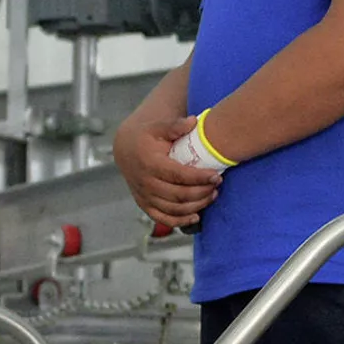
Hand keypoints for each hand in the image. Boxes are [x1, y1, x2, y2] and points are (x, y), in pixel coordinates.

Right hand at [114, 113, 222, 228]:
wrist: (127, 150)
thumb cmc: (147, 137)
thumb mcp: (159, 127)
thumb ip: (175, 125)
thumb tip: (193, 122)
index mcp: (149, 163)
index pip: (178, 175)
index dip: (199, 178)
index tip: (216, 176)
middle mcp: (145, 182)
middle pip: (178, 195)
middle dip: (201, 193)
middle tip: (217, 186)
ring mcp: (144, 195)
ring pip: (173, 209)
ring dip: (196, 206)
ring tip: (212, 196)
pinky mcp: (144, 205)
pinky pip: (163, 218)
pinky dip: (180, 221)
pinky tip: (196, 216)